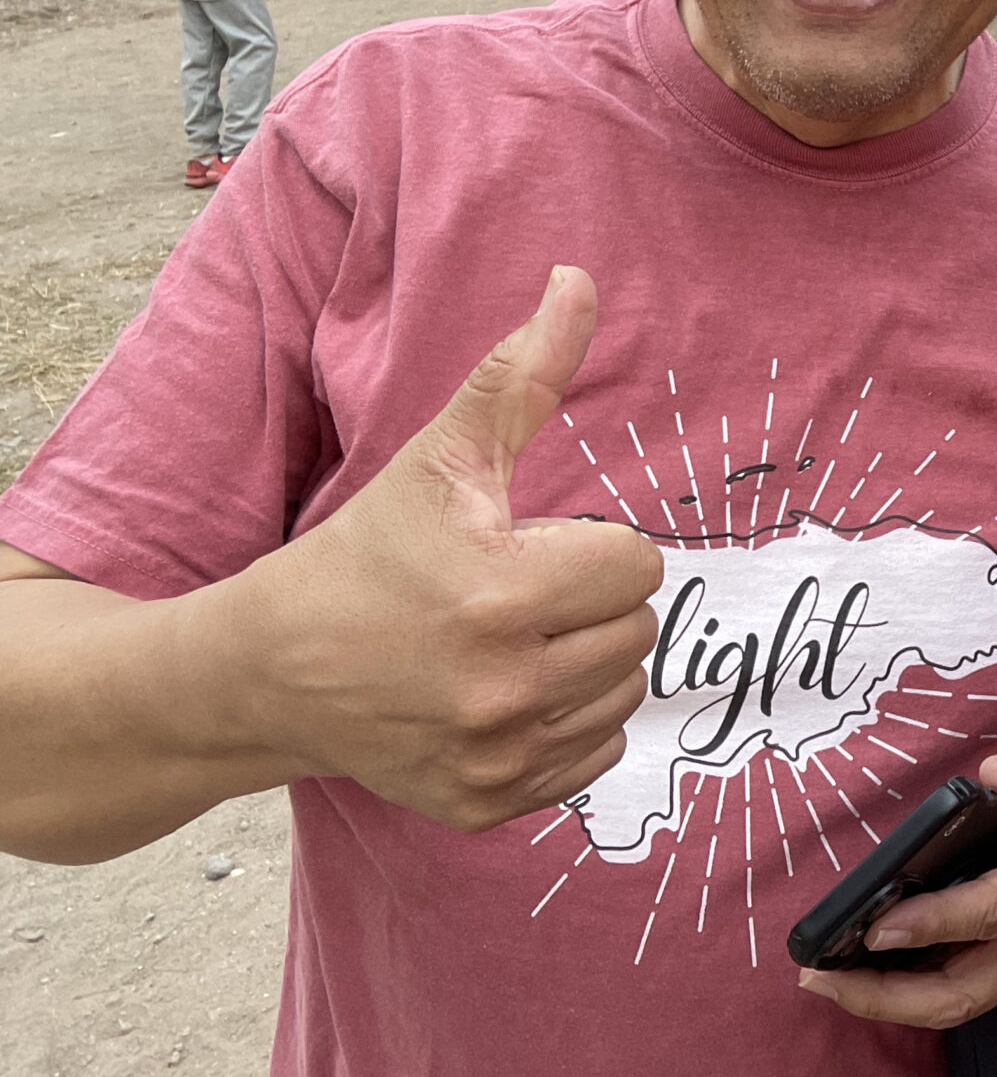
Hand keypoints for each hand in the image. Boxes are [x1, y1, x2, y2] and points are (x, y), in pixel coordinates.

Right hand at [217, 265, 663, 830]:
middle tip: (522, 595)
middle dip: (592, 604)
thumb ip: (523, 374)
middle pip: (638, 630)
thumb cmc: (365, 554)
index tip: (535, 547)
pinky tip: (507, 694)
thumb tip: (577, 280)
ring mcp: (496, 755)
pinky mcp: (487, 803)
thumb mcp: (441, 457)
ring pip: (623, 693)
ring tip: (514, 641)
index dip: (592, 547)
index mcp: (502, 596)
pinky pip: (592, 758)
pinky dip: (568, 726)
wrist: (270, 672)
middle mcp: (503, 688)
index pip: (637, 565)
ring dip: (588, 664)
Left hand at [798, 742, 996, 1029]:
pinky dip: (911, 991)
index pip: (991, 914)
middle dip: (887, 997)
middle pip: (963, 993)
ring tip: (828, 980)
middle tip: (821, 977)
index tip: (878, 925)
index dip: (933, 923)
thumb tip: (995, 780)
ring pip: (958, 1004)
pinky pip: (964, 990)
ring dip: (890, 1002)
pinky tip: (868, 971)